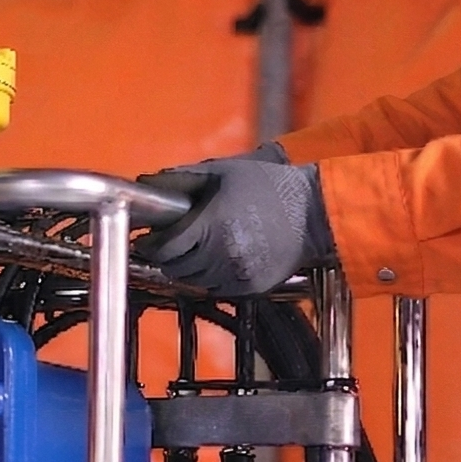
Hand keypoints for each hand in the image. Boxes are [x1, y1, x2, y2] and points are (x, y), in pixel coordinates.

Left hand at [135, 156, 334, 296]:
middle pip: (175, 268)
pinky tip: (220, 258)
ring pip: (195, 281)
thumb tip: (146, 182)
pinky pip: (218, 289)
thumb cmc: (268, 186)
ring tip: (197, 249)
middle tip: (171, 243)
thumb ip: (183, 178)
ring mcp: (237, 275)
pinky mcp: (252, 289)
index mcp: (211, 225)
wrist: (314, 213)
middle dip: (168, 256)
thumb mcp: (224, 171)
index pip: (164, 249)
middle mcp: (221, 255)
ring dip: (190, 267)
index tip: (147, 239)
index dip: (151, 245)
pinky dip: (212, 277)